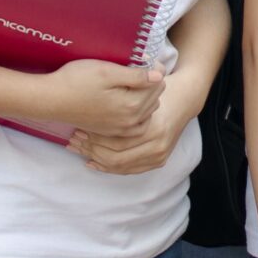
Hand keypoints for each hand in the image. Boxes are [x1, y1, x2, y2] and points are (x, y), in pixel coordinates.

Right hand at [44, 60, 164, 134]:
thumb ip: (136, 76)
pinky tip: (128, 101)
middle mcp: (129, 122)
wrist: (51, 100)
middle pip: (155, 98)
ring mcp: (120, 130)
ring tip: (133, 83)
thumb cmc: (77, 81)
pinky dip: (138, 113)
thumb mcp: (107, 71)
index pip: (159, 84)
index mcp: (132, 106)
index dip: (154, 68)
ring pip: (147, 112)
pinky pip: (135, 125)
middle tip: (138, 69)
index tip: (143, 58)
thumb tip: (160, 75)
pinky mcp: (110, 132)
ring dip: (146, 98)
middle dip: (151, 83)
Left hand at [68, 78, 194, 173]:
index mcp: (154, 129)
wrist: (184, 100)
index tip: (78, 127)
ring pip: (119, 166)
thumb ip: (129, 88)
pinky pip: (127, 170)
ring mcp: (158, 157)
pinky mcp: (157, 162)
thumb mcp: (145, 87)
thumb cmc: (161, 91)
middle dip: (91, 149)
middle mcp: (157, 147)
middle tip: (74, 140)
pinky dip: (108, 168)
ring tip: (78, 148)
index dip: (94, 136)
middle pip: (115, 156)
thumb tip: (98, 87)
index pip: (116, 140)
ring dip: (96, 158)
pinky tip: (92, 162)